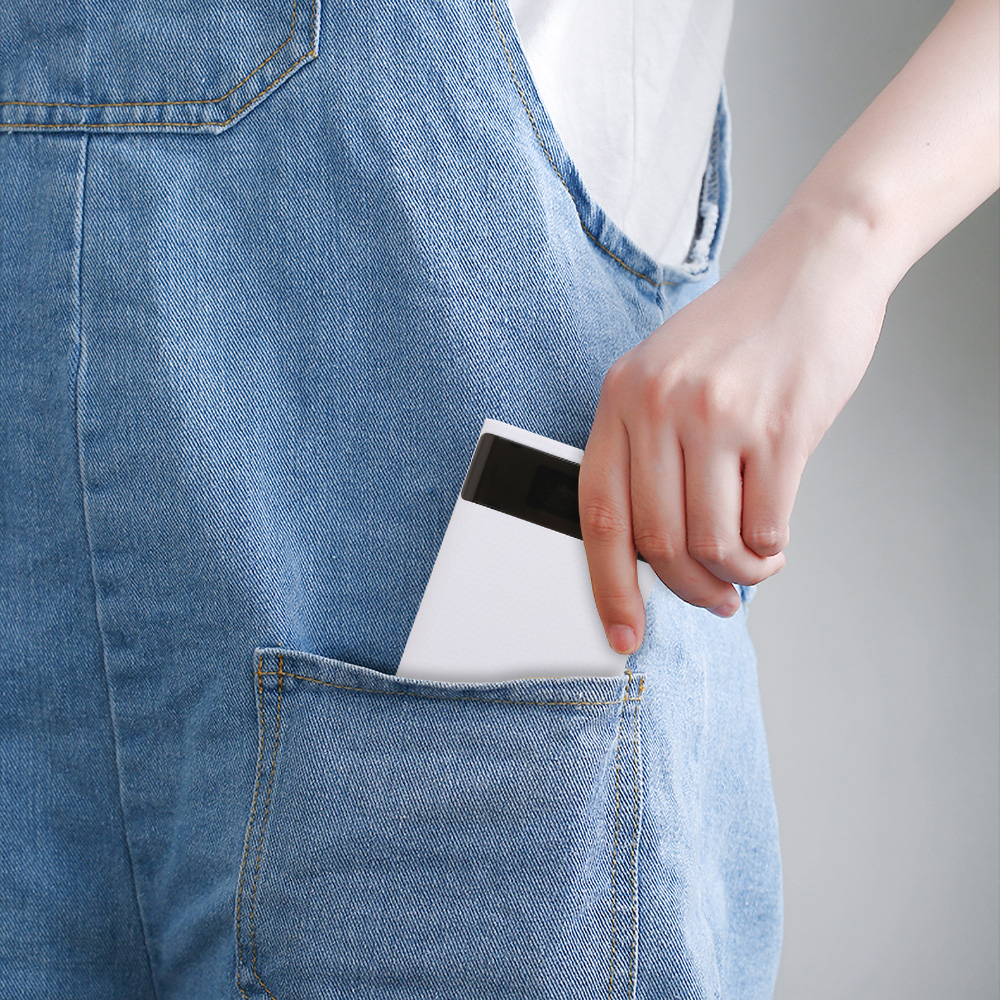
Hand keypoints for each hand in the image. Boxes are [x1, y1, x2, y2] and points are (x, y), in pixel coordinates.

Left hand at [579, 202, 890, 653]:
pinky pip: (766, 526)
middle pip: (658, 541)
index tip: (621, 632)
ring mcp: (719, 415)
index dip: (607, 586)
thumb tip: (654, 552)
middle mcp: (660, 406)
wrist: (813, 269)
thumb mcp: (665, 375)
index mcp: (620, 398)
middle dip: (687, 588)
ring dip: (735, 577)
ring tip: (749, 569)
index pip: (598, 514)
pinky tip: (774, 542)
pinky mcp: (780, 426)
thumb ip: (648, 451)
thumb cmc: (739, 333)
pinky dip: (770, 553)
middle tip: (713, 598)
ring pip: (713, 543)